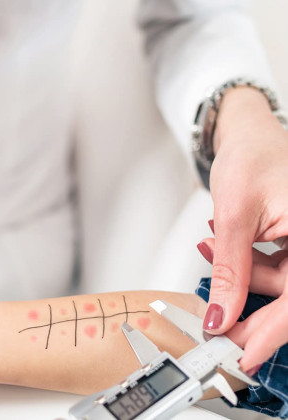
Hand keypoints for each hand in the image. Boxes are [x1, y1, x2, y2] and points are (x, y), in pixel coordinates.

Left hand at [204, 86, 287, 368]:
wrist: (249, 136)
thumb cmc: (250, 159)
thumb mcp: (233, 216)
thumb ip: (231, 270)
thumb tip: (223, 315)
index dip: (271, 333)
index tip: (243, 355)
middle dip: (252, 310)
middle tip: (218, 320)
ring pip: (282, 286)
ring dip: (244, 279)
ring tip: (211, 250)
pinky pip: (278, 270)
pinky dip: (248, 267)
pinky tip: (223, 248)